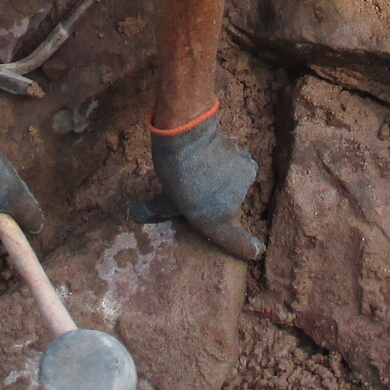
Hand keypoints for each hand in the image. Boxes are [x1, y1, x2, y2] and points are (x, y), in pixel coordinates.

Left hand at [132, 109, 261, 261]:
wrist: (191, 139)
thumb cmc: (175, 172)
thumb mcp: (165, 196)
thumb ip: (158, 208)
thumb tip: (133, 213)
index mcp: (213, 221)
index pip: (234, 241)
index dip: (245, 247)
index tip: (256, 250)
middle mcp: (232, 206)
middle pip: (228, 205)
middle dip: (217, 198)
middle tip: (198, 184)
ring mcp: (242, 185)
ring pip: (235, 185)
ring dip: (225, 178)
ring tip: (205, 166)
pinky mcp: (247, 164)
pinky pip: (241, 167)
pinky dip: (231, 163)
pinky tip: (216, 154)